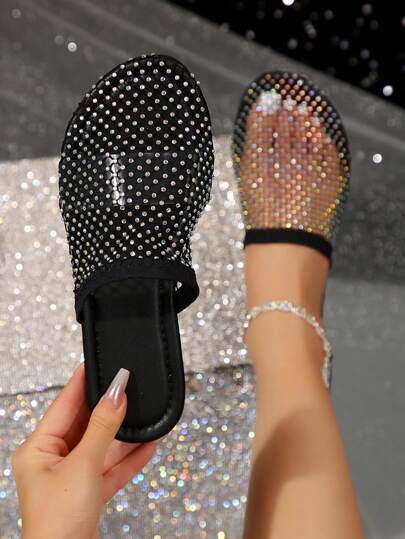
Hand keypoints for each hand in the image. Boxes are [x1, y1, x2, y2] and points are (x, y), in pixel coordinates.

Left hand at [12, 364, 156, 538]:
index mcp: (39, 449)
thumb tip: (116, 393)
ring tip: (145, 414)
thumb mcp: (83, 466)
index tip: (98, 362)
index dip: (82, 382)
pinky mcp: (88, 492)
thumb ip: (103, 428)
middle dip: (110, 409)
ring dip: (125, 435)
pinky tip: (149, 444)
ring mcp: (72, 476)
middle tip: (129, 386)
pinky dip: (129, 457)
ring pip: (102, 446)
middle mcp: (53, 460)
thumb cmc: (57, 522)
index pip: (64, 404)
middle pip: (86, 424)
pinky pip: (111, 467)